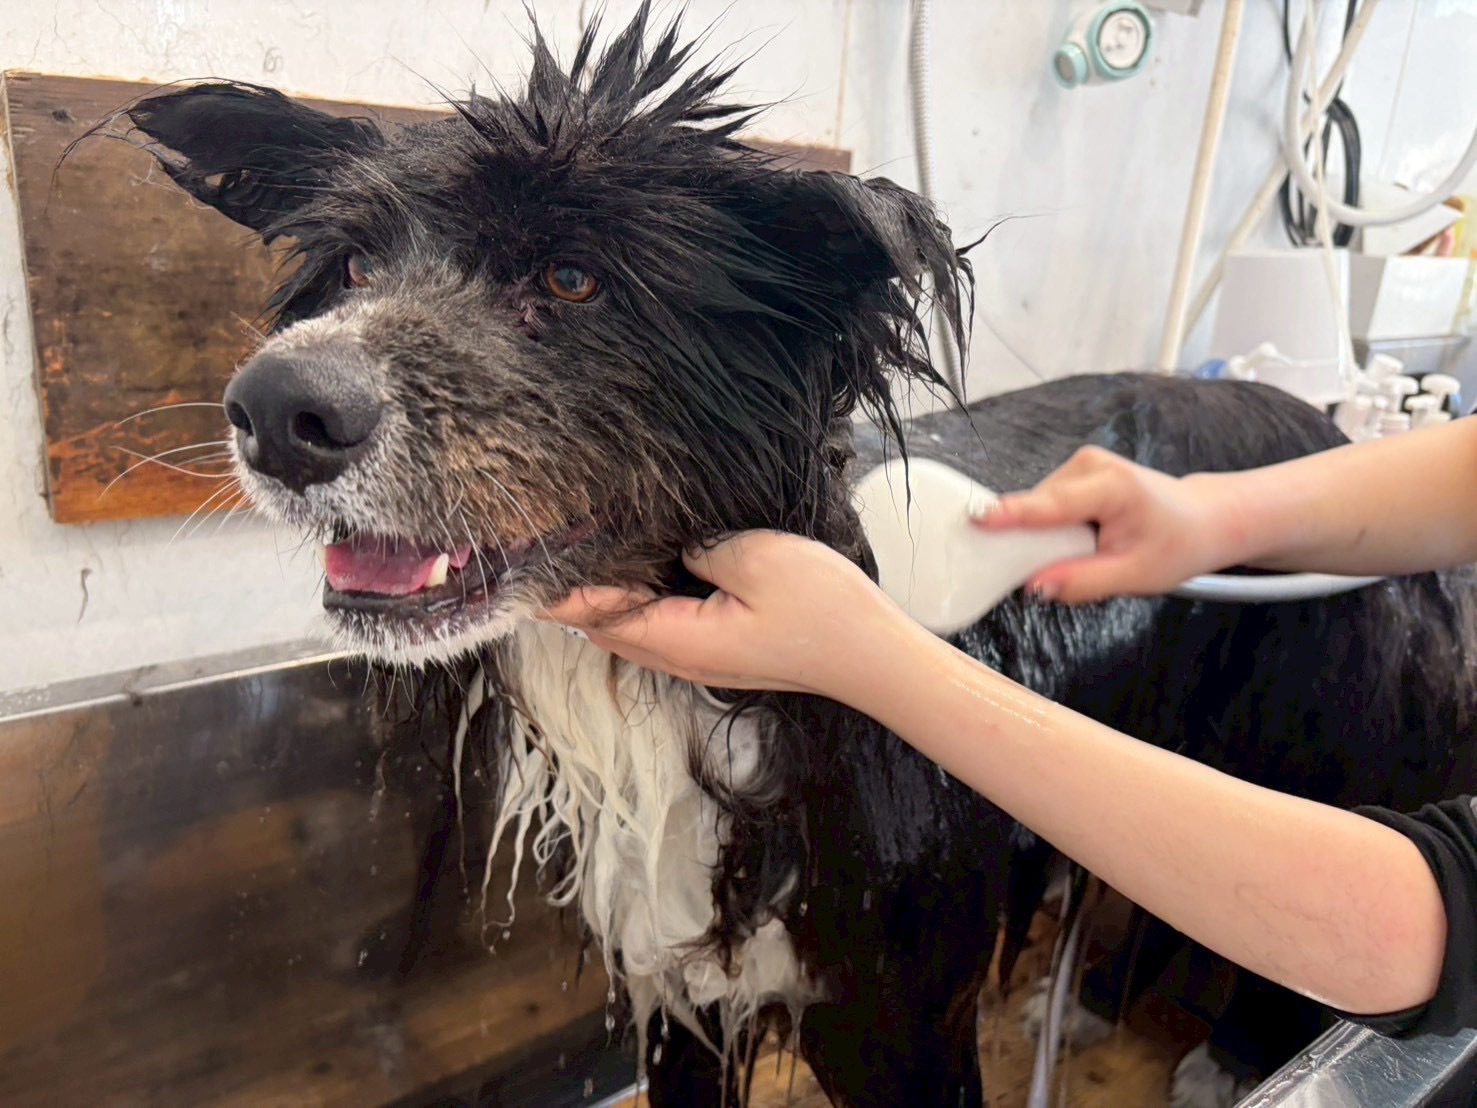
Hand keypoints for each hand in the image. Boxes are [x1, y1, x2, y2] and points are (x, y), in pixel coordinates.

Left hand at [538, 530, 916, 701]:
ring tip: (591, 551)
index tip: (523, 562)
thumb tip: (669, 545)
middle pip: (605, 628)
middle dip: (575, 593)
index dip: (557, 590)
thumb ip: (697, 548)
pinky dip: (642, 601)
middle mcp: (680, 658)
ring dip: (609, 597)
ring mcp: (702, 660)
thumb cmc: (821, 610)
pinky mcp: (723, 652)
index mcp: (676, 639)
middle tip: (552, 545)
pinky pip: (664, 627)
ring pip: (633, 629)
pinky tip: (650, 567)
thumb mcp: (753, 558)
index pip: (594, 615)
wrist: (873, 656)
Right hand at [975, 446, 1239, 603]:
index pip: (1053, 505)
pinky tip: (1081, 539)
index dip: (1013, 515)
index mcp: (1113, 487)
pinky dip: (1053, 528)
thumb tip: (1034, 587)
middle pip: (1038, 509)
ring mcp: (1080, 463)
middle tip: (1069, 569)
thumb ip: (1083, 582)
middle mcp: (1090, 465)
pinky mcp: (1074, 471)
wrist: (1201, 520)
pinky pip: (1045, 505)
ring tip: (1087, 551)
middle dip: (1038, 543)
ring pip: (1038, 508)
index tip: (977, 519)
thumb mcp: (1135, 576)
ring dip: (1048, 537)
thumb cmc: (1175, 546)